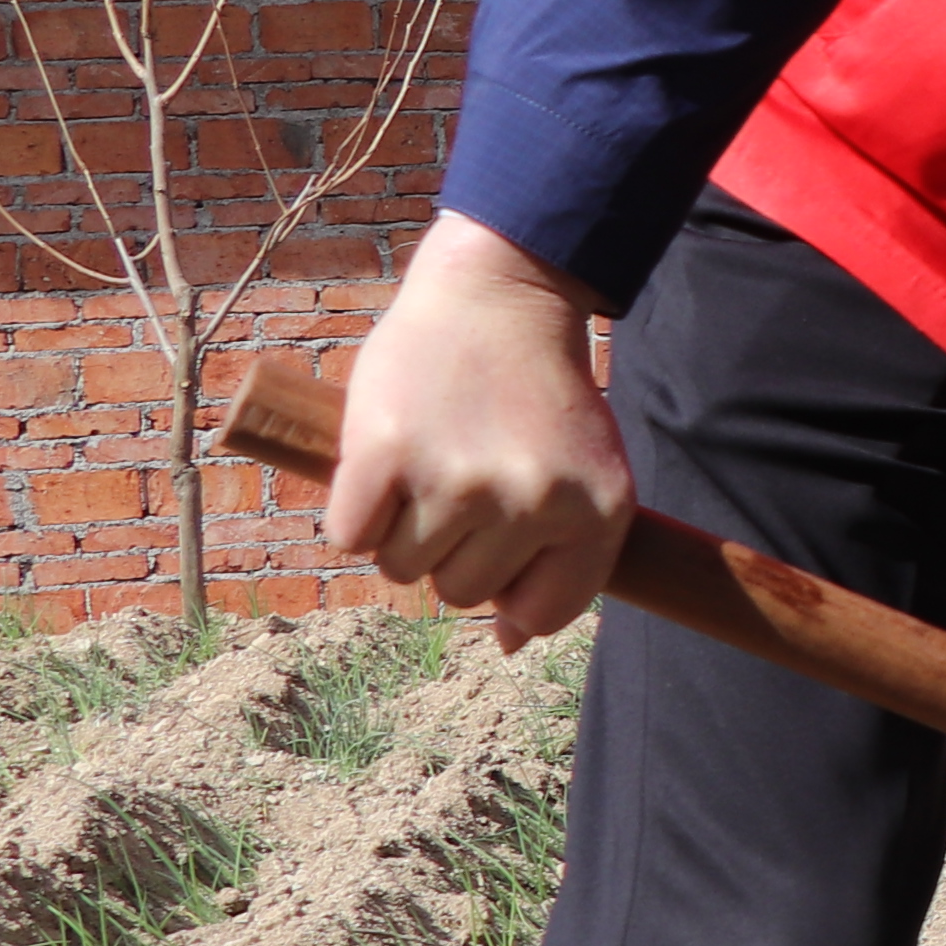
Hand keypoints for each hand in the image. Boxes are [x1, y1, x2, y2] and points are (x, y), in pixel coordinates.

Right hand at [326, 215, 629, 647]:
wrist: (499, 300)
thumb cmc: (540, 400)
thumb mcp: (588, 477)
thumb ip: (563, 562)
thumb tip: (509, 645)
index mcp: (596, 514)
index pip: (543, 614)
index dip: (512, 590)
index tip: (504, 547)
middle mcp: (532, 502)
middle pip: (459, 594)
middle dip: (453, 550)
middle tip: (463, 482)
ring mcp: (458, 480)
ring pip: (401, 570)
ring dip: (402, 530)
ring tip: (429, 466)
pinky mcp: (386, 455)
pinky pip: (349, 538)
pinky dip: (355, 511)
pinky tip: (385, 462)